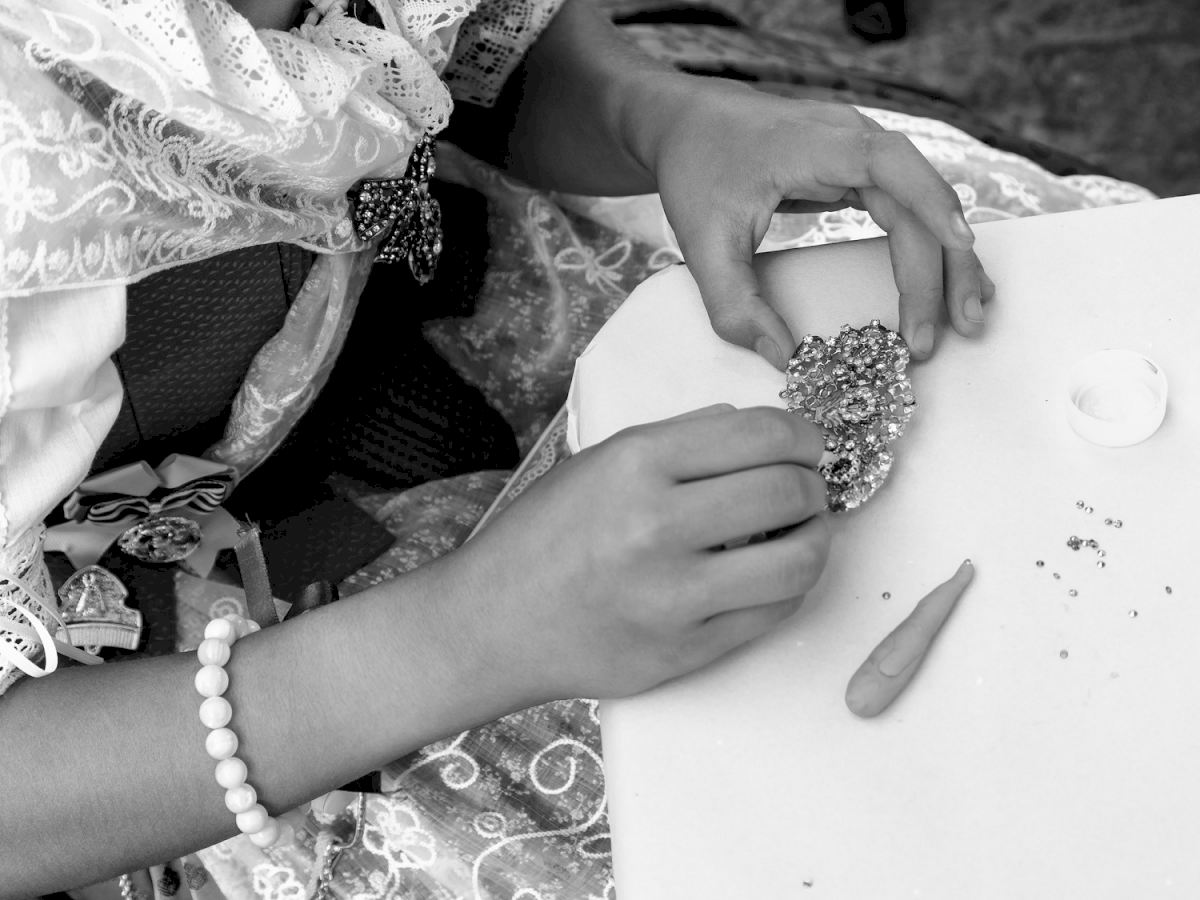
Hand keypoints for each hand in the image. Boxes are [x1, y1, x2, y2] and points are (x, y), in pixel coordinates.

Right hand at [443, 405, 831, 699]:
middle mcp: (656, 525)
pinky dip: (787, 587)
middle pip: (787, 491)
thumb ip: (678, 438)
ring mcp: (672, 595)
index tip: (808, 443)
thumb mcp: (599, 462)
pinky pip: (772, 613)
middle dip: (815, 484)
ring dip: (816, 539)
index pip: (760, 433)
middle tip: (808, 487)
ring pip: (797, 561)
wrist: (493, 624)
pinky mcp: (685, 651)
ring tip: (803, 531)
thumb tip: (755, 427)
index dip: (802, 435)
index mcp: (635, 463)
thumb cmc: (544, 536)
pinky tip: (772, 572)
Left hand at [636, 79, 994, 365]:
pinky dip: (930, 248)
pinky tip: (947, 285)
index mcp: (816, 144)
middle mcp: (852, 141)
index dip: (930, 201)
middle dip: (944, 264)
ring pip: (924, 206)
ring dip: (948, 261)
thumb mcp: (703, 243)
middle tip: (957, 327)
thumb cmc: (697, 170)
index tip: (960, 244)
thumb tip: (783, 359)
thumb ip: (734, 304)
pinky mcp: (860, 173)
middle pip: (920, 199)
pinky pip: (909, 210)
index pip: (890, 165)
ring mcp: (862, 154)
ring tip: (966, 318)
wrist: (687, 124)